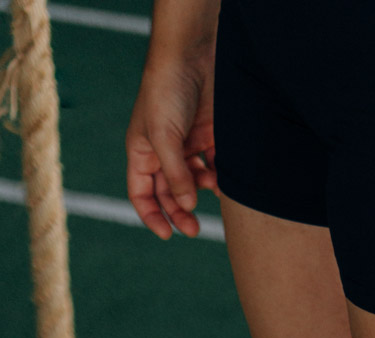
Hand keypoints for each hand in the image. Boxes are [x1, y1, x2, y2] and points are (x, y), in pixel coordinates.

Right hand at [126, 48, 217, 239]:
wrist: (193, 55)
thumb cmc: (167, 91)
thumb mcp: (164, 136)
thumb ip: (174, 175)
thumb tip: (187, 208)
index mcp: (142, 152)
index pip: (141, 194)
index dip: (152, 216)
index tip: (168, 234)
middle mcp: (164, 153)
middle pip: (169, 194)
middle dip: (180, 213)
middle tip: (195, 229)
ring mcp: (187, 146)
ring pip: (194, 183)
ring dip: (202, 191)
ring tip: (211, 185)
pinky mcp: (210, 139)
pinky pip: (214, 168)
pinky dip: (219, 177)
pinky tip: (223, 179)